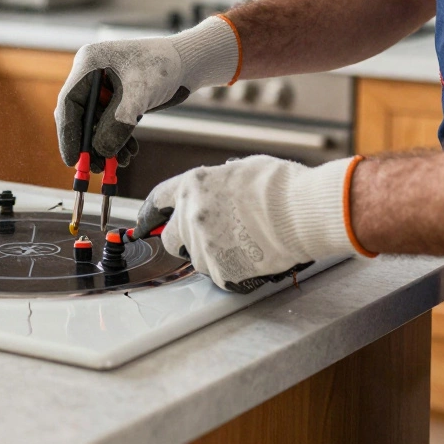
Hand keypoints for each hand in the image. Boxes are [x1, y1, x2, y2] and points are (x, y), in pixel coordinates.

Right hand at [55, 17, 238, 170]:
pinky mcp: (117, 97)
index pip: (69, 103)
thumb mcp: (139, 96)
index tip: (73, 160)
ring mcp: (104, 86)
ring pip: (96, 123)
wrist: (189, 62)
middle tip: (96, 167)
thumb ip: (117, 124)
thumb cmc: (164, 66)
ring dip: (106, 145)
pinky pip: (110, 123)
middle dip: (89, 143)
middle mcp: (92, 74)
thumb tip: (101, 152)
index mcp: (89, 64)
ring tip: (119, 163)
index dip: (69, 135)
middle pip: (80, 115)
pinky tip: (129, 153)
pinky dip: (118, 138)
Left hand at [137, 155, 368, 292]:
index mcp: (192, 186)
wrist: (301, 211)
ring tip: (246, 243)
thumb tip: (219, 186)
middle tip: (215, 238)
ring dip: (214, 255)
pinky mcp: (218, 270)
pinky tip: (254, 256)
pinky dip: (233, 270)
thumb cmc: (280, 186)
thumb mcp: (242, 169)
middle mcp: (189, 215)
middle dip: (186, 240)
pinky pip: (219, 274)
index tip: (143, 224)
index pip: (157, 200)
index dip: (150, 214)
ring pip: (197, 259)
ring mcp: (202, 244)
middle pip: (171, 238)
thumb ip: (220, 181)